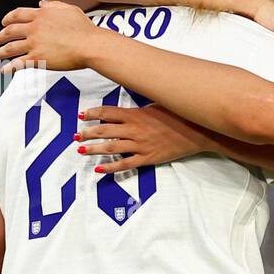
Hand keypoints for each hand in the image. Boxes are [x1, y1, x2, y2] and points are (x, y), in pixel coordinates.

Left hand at [0, 0, 104, 72]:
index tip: (4, 22)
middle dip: (1, 36)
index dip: (8, 18)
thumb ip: (53, 6)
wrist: (90, 45)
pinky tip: (4, 70)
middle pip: (10, 31)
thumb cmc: (84, 29)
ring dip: (0, 52)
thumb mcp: (69, 9)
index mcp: (40, 15)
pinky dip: (9, 68)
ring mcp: (34, 44)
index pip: (17, 15)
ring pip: (11, 48)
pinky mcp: (38, 59)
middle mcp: (34, 28)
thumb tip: (41, 5)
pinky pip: (19, 63)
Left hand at [75, 104, 220, 172]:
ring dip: (94, 149)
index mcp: (135, 114)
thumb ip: (140, 109)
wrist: (197, 132)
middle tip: (76, 136)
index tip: (82, 116)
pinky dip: (111, 166)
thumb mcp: (158, 105)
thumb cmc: (179, 116)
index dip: (92, 114)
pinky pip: (125, 163)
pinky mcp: (147, 158)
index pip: (107, 113)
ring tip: (81, 150)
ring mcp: (140, 145)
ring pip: (110, 147)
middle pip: (103, 130)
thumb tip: (128, 110)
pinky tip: (99, 168)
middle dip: (87, 133)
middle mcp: (134, 129)